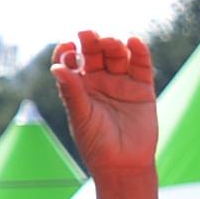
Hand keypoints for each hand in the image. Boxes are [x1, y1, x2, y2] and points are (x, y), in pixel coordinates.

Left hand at [54, 31, 158, 179]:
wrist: (124, 163)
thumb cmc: (96, 143)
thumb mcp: (80, 116)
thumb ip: (71, 91)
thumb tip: (57, 68)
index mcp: (78, 87)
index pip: (70, 61)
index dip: (67, 51)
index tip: (67, 46)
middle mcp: (99, 81)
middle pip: (94, 54)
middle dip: (91, 43)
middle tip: (88, 35)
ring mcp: (121, 83)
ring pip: (117, 56)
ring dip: (114, 45)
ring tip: (111, 42)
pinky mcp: (142, 89)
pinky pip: (141, 66)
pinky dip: (140, 52)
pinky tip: (134, 42)